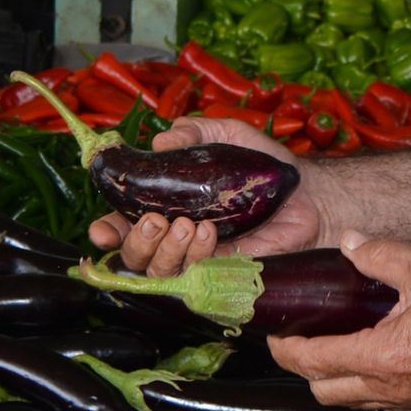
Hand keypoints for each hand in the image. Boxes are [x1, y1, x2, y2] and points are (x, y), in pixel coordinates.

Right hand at [87, 117, 324, 275]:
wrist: (307, 193)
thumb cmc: (263, 166)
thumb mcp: (227, 135)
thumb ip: (194, 132)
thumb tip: (160, 140)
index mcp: (166, 205)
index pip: (123, 224)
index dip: (107, 230)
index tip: (102, 227)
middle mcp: (174, 237)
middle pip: (132, 257)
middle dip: (134, 241)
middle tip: (156, 220)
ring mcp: (197, 260)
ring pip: (157, 273)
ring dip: (164, 251)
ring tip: (186, 224)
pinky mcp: (222, 276)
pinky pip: (195, 278)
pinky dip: (195, 256)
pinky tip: (207, 232)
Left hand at [267, 232, 410, 410]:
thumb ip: (379, 255)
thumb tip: (346, 242)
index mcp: (383, 357)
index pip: (313, 361)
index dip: (284, 347)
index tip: (272, 332)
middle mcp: (390, 388)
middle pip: (323, 390)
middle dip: (304, 367)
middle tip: (298, 338)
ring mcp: (409, 400)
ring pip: (350, 401)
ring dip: (332, 378)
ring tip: (330, 345)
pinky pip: (378, 402)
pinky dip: (362, 384)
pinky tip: (370, 355)